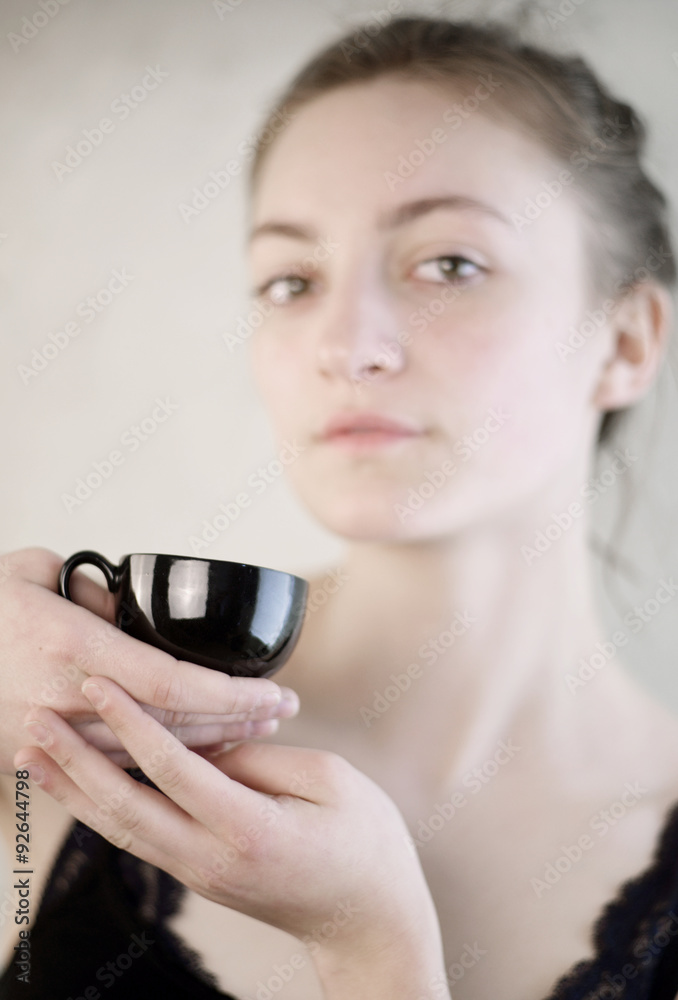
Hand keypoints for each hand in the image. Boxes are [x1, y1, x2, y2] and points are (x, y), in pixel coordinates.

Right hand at [0, 548, 298, 771]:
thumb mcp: (31, 570)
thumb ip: (85, 583)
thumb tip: (117, 601)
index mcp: (74, 649)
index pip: (174, 684)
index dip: (231, 695)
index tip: (274, 690)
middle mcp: (71, 700)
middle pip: (175, 725)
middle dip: (237, 720)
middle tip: (283, 709)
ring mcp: (57, 735)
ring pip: (152, 751)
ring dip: (211, 742)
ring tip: (257, 728)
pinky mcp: (47, 753)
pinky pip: (121, 762)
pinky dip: (168, 755)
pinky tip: (201, 746)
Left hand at [15, 677, 449, 998]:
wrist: (366, 921)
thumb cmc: (363, 844)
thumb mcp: (330, 781)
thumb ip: (262, 756)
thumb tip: (208, 740)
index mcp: (249, 830)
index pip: (172, 769)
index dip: (132, 723)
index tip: (100, 685)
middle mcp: (211, 859)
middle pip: (125, 807)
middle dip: (75, 761)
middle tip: (35, 721)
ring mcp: (199, 873)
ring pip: (121, 829)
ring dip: (73, 790)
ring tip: (33, 754)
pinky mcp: (198, 873)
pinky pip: (139, 835)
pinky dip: (101, 806)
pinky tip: (80, 783)